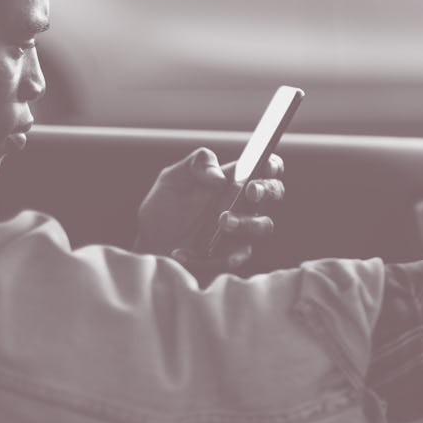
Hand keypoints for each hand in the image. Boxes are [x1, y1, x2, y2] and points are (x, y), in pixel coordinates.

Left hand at [135, 147, 283, 280]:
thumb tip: (220, 177)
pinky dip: (215, 256)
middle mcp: (242, 205)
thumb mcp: (173, 178)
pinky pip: (236, 257)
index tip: (264, 164)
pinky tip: (188, 253)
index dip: (271, 165)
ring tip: (222, 221)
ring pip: (264, 226)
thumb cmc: (164, 208)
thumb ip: (196, 164)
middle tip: (249, 191)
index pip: (264, 169)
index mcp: (233, 181)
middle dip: (267, 190)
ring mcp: (239, 233)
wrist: (149, 244)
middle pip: (274, 194)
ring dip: (247, 222)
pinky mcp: (228, 258)